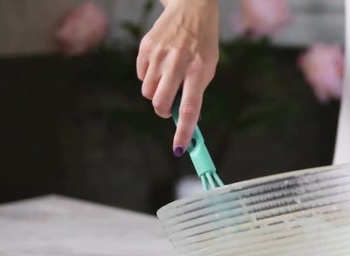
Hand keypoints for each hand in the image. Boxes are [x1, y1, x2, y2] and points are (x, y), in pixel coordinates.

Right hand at [137, 0, 218, 154]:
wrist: (191, 8)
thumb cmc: (203, 43)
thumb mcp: (208, 66)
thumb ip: (196, 91)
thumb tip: (185, 117)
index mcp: (198, 71)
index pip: (190, 108)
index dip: (183, 131)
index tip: (179, 148)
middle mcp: (177, 63)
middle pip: (160, 103)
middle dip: (163, 111)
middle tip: (169, 107)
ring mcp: (159, 55)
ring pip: (148, 92)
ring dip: (156, 93)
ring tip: (168, 78)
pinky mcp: (145, 48)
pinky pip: (141, 76)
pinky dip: (149, 77)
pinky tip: (160, 64)